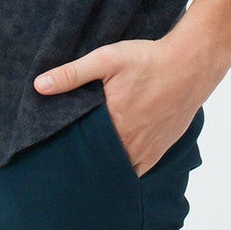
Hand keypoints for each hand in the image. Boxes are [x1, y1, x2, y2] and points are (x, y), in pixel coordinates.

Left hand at [33, 37, 206, 176]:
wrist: (191, 64)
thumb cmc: (148, 60)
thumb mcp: (107, 60)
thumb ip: (72, 74)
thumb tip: (39, 86)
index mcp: (112, 125)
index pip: (81, 150)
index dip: (67, 154)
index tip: (55, 155)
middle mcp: (130, 143)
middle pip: (100, 162)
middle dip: (85, 163)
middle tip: (68, 162)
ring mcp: (147, 150)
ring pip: (119, 169)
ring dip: (105, 166)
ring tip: (89, 163)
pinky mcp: (160, 149)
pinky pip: (138, 169)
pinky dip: (125, 168)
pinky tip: (115, 161)